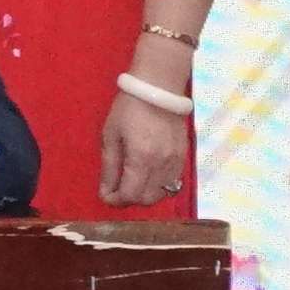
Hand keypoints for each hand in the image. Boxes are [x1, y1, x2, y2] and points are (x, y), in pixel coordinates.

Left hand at [101, 56, 195, 207]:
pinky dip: (159, 186)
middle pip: (147, 199)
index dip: (116, 200)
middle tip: (117, 189)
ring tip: (132, 182)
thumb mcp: (111, 136)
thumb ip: (109, 167)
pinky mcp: (184, 157)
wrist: (158, 89)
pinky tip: (148, 175)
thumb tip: (106, 192)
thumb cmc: (128, 109)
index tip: (105, 195)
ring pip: (162, 194)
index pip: (131, 195)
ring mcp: (176, 161)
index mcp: (141, 158)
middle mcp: (162, 164)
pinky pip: (173, 183)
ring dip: (145, 194)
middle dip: (130, 199)